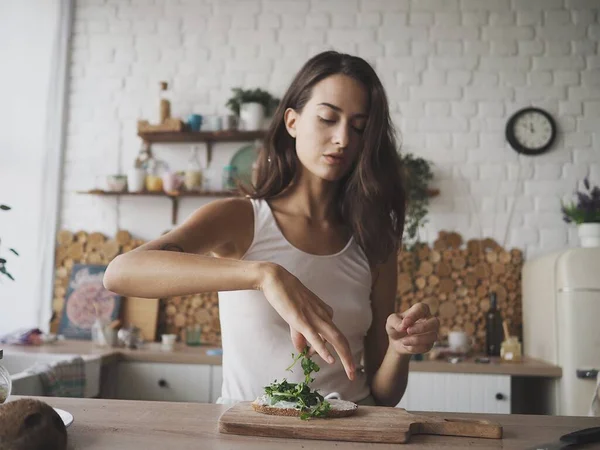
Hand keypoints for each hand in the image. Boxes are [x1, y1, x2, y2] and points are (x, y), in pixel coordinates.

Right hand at [259, 263, 354, 379]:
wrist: (276, 279)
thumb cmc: (286, 295)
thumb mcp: (295, 317)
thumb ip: (300, 334)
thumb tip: (303, 351)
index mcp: (324, 313)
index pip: (333, 336)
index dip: (329, 351)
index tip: (321, 359)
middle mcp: (323, 315)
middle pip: (341, 340)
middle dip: (349, 359)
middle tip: (353, 375)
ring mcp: (314, 318)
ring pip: (334, 339)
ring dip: (344, 358)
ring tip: (350, 372)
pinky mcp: (302, 320)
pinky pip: (315, 336)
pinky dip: (323, 349)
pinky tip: (330, 359)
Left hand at [386, 303, 439, 355]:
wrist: (396, 342)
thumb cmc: (395, 327)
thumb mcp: (390, 321)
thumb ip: (395, 321)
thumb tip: (403, 326)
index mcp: (420, 309)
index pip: (422, 308)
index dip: (414, 315)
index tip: (404, 323)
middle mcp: (429, 320)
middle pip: (435, 322)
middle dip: (422, 328)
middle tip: (408, 331)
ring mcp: (431, 333)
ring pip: (432, 336)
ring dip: (417, 340)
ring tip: (404, 341)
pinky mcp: (430, 344)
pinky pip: (426, 347)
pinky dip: (415, 348)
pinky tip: (407, 346)